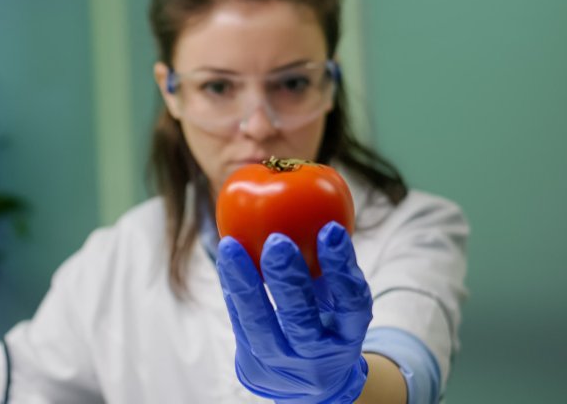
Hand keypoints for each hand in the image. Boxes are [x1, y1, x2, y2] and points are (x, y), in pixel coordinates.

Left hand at [216, 221, 371, 403]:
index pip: (351, 300)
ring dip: (245, 283)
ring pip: (261, 324)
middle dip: (289, 280)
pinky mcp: (252, 360)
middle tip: (278, 241)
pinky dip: (231, 287)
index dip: (342, 267)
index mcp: (349, 331)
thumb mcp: (337, 298)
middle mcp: (318, 351)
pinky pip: (238, 321)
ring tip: (231, 246)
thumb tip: (316, 199)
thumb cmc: (323, 318)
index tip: (331, 229)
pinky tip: (226, 257)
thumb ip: (328, 261)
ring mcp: (282, 360)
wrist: (305, 379)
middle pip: (302, 320)